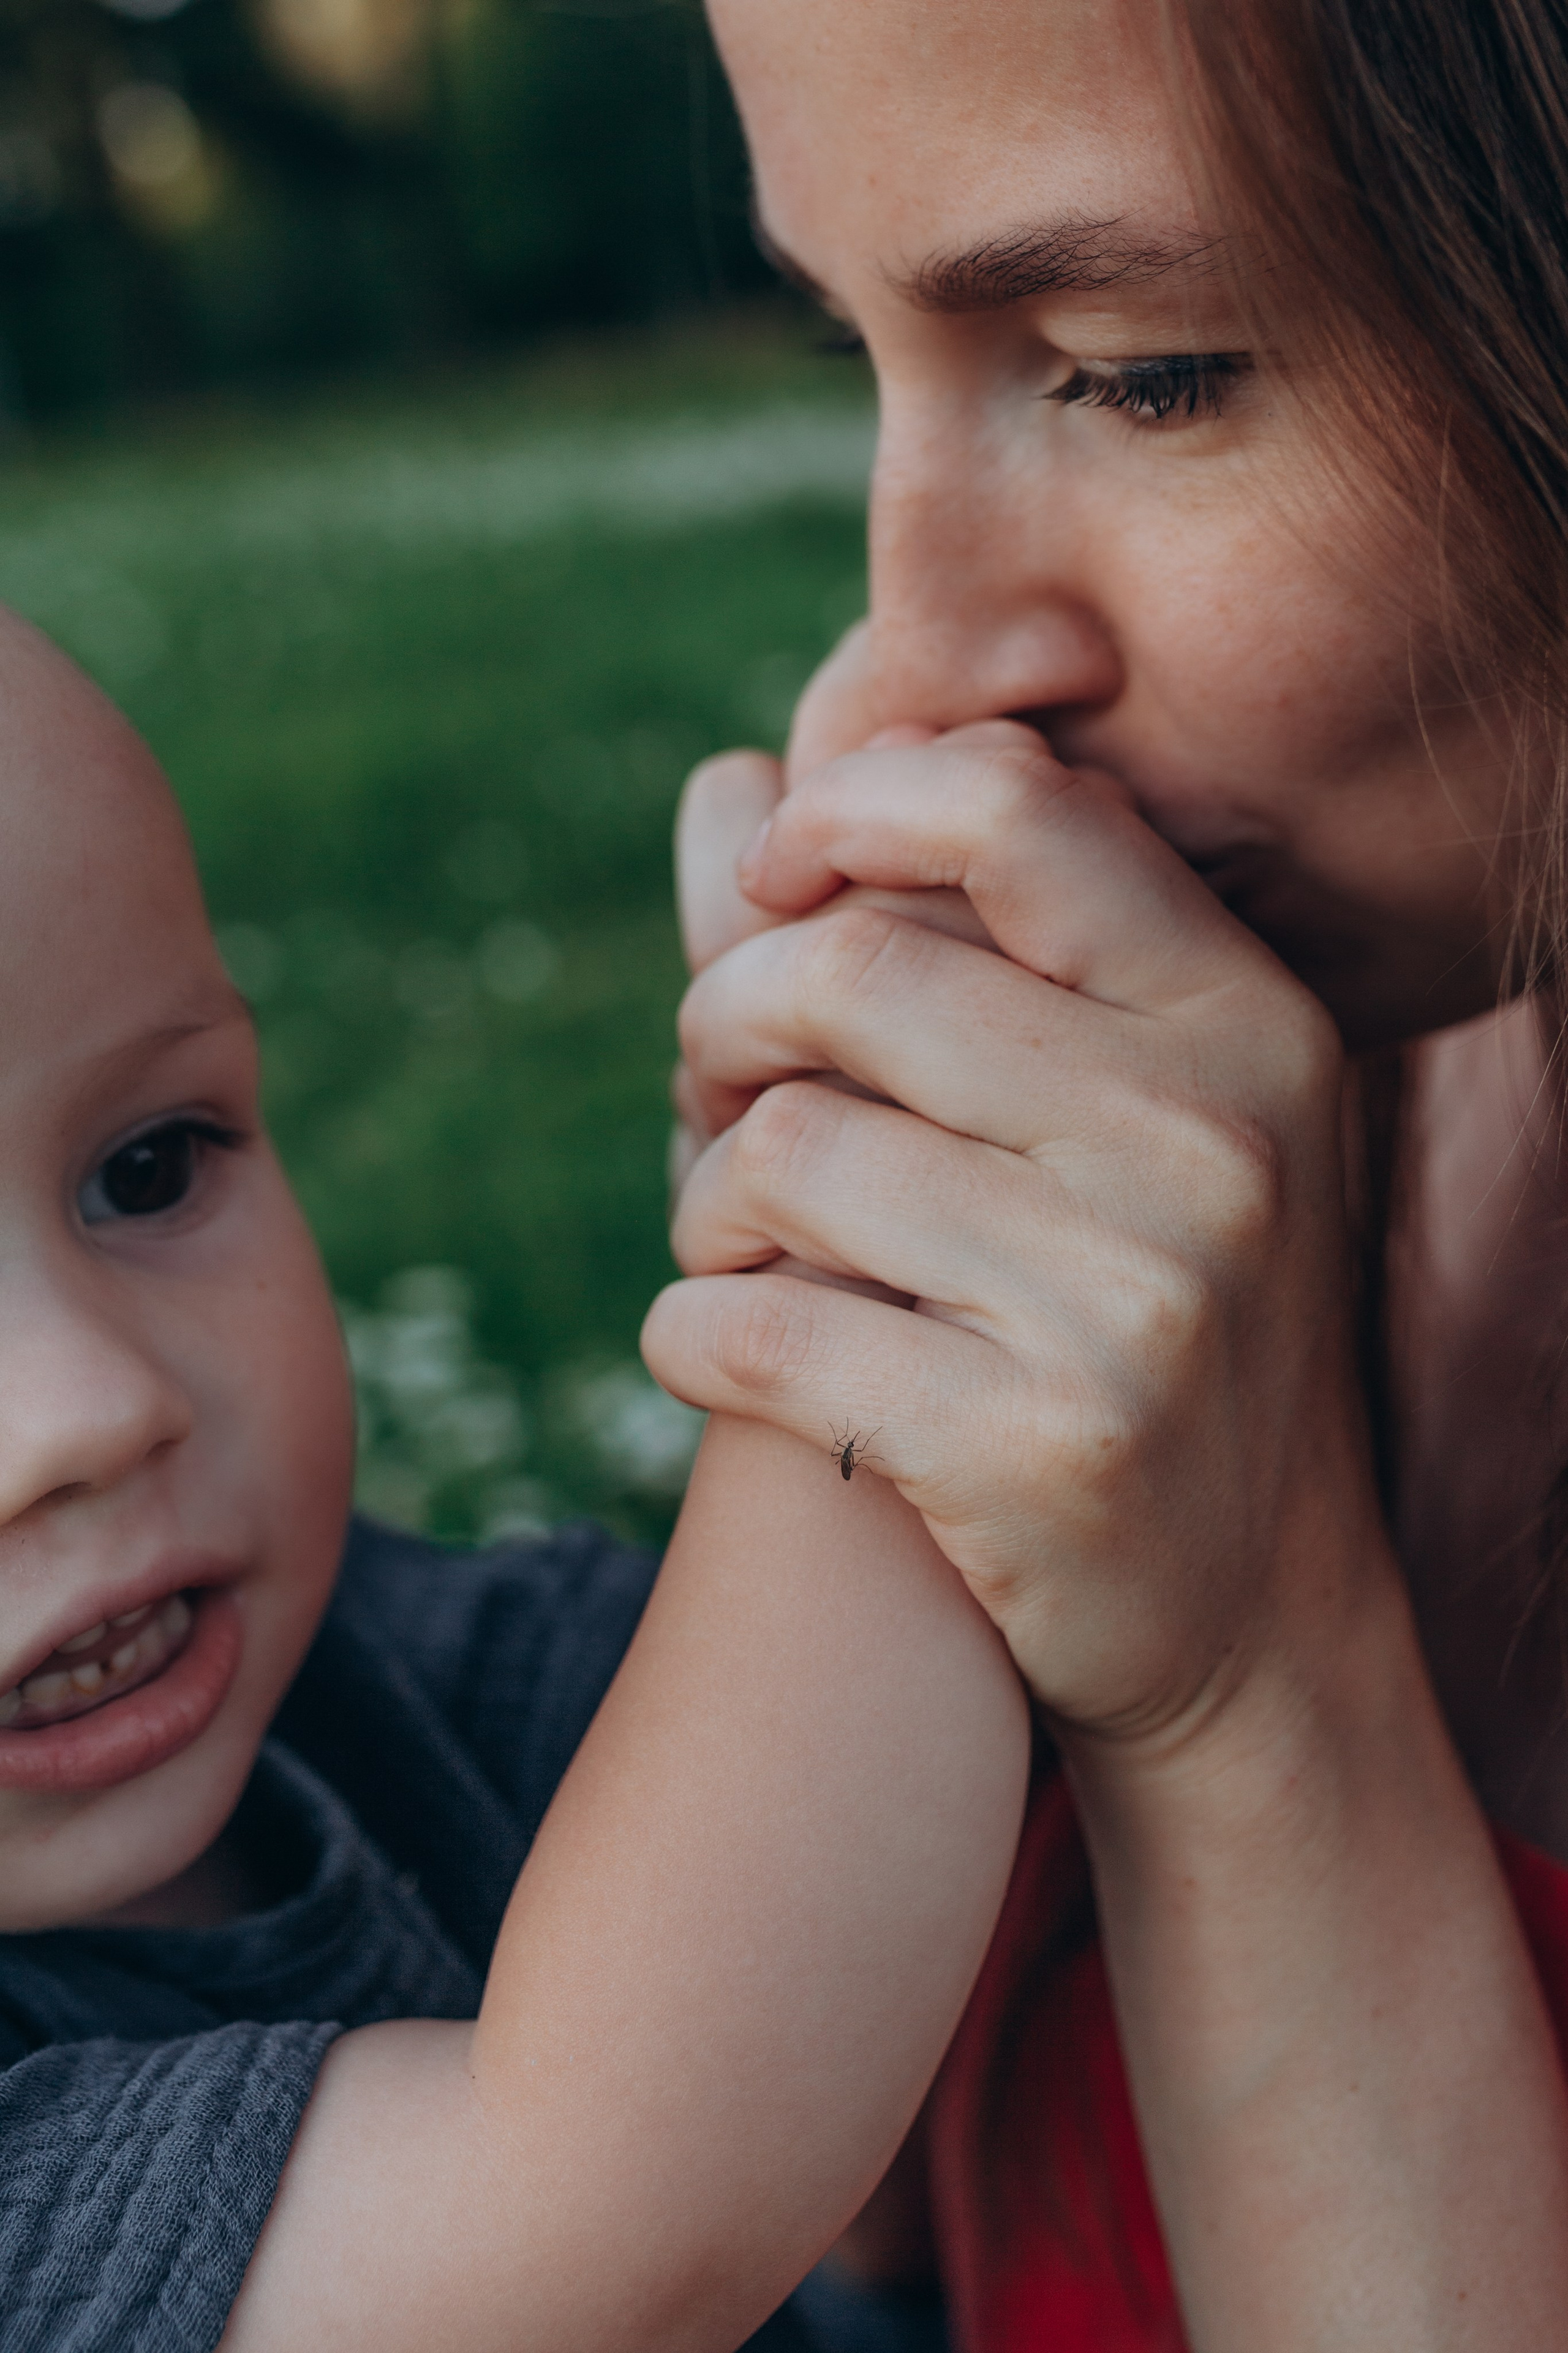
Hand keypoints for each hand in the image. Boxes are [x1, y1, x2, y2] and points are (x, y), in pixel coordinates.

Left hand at [643, 722, 1395, 1750]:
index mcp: (1246, 1021)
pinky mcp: (1036, 1449)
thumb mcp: (1148, 1113)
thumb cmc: (1148, 1316)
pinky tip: (712, 1345)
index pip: (1013, 811)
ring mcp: (1136, 1300)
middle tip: (715, 1086)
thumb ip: (966, 939)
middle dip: (725, 1022)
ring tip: (725, 1241)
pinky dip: (687, 1331)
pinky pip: (753, 1328)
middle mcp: (1212, 1142)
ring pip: (781, 1155)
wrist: (1252, 1611)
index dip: (844, 813)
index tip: (775, 882)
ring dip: (699, 1199)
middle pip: (849, 974)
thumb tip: (725, 784)